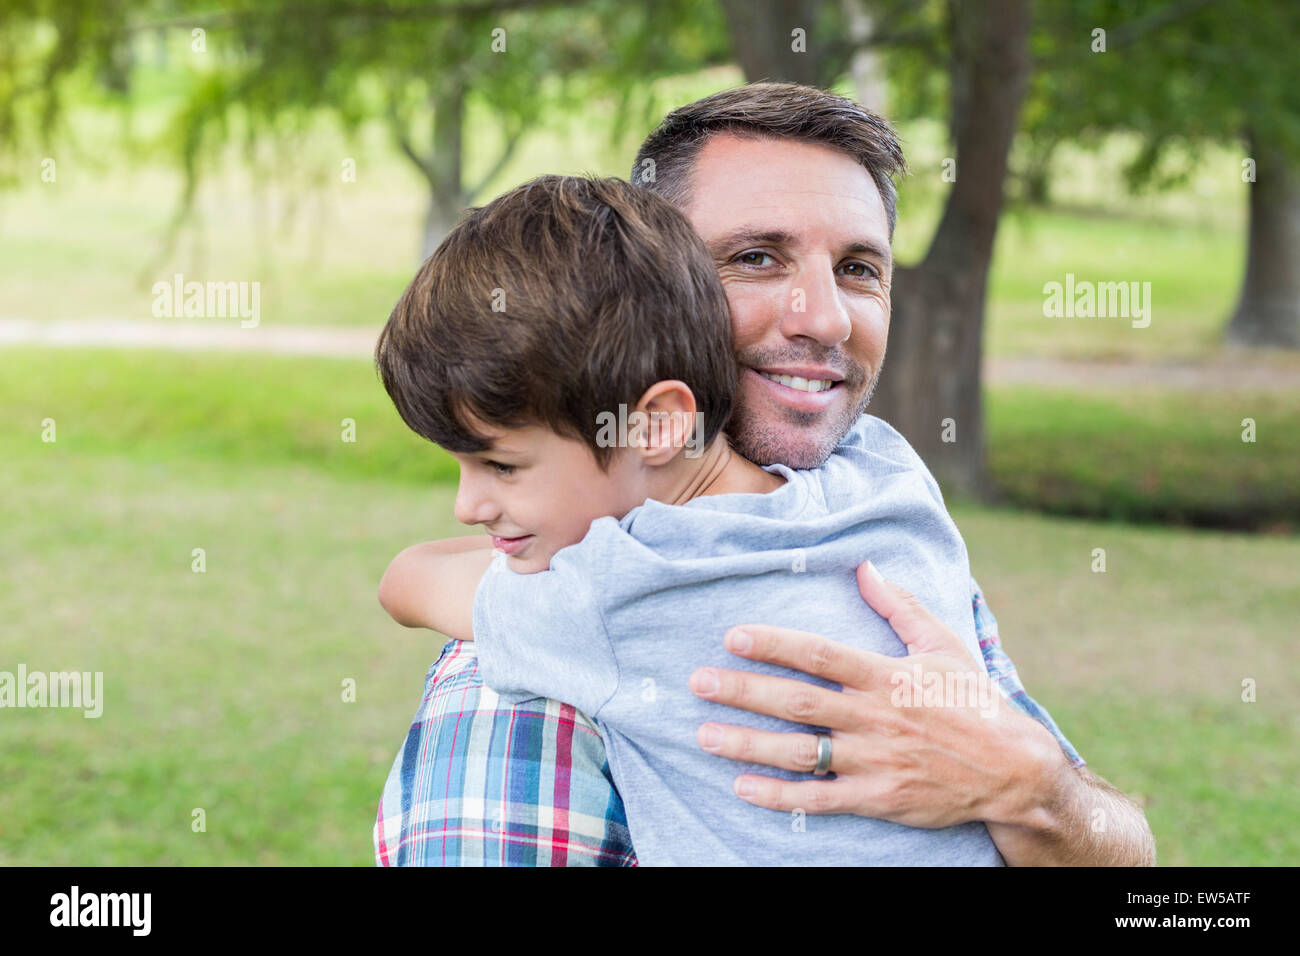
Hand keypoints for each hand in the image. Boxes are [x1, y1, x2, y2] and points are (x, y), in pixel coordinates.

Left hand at [689, 562, 1066, 829]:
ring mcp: (876, 761)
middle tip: (697, 683)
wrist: (1016, 771)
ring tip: (705, 735)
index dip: (775, 645)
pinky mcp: (880, 799)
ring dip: (749, 744)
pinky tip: (743, 787)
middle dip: (744, 691)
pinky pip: (821, 799)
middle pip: (799, 702)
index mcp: (888, 676)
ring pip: (801, 752)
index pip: (821, 655)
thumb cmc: (975, 701)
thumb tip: (865, 567)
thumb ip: (899, 606)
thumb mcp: (943, 645)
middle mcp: (876, 718)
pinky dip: (780, 795)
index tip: (733, 637)